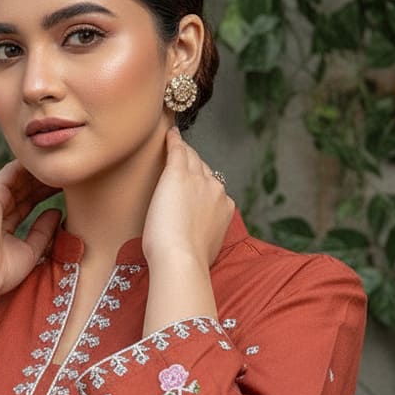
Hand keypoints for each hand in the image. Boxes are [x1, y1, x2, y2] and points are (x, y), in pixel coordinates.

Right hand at [0, 159, 61, 298]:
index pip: (29, 203)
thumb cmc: (2, 272)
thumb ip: (43, 232)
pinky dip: (27, 166)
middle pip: (25, 188)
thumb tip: (56, 212)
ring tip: (59, 164)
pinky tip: (44, 161)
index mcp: (5, 225)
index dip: (47, 194)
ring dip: (38, 171)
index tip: (68, 188)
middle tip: (67, 172)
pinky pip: (10, 173)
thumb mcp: (31, 251)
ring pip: (19, 178)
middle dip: (45, 180)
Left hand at [142, 127, 234, 268]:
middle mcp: (216, 189)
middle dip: (194, 166)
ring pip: (191, 158)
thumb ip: (207, 234)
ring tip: (175, 144)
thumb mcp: (207, 246)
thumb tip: (200, 237)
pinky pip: (177, 150)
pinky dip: (173, 140)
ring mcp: (198, 180)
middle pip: (203, 169)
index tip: (193, 186)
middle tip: (182, 161)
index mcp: (225, 207)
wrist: (181, 259)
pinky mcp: (178, 175)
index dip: (201, 186)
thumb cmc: (188, 260)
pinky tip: (169, 133)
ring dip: (184, 152)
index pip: (212, 188)